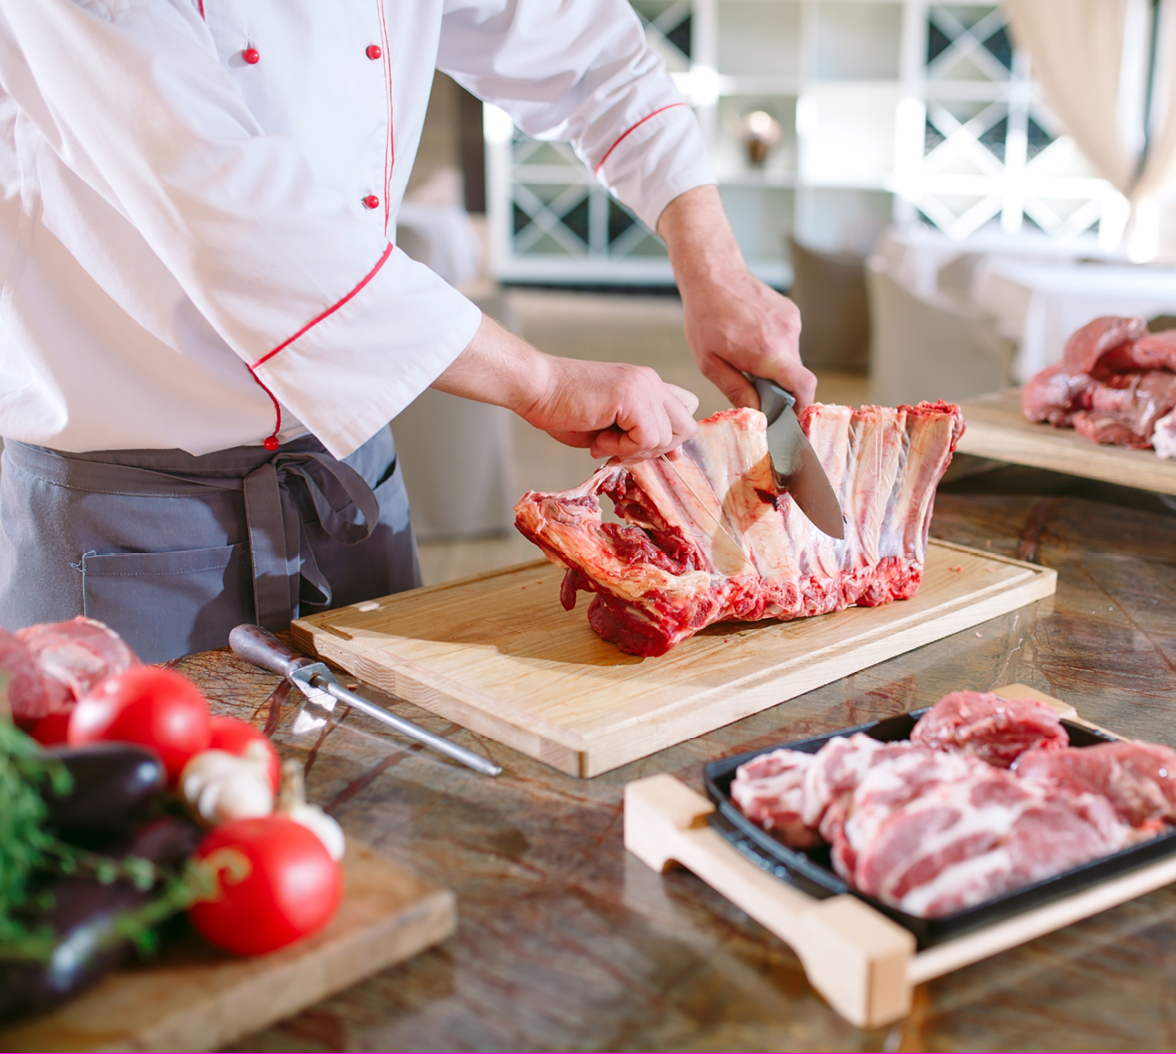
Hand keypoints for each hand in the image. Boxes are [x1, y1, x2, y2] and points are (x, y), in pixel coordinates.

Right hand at [527, 357, 698, 459]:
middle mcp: (651, 382)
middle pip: (686, 427)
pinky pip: (647, 438)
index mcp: (648, 384)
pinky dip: (622, 448)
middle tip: (622, 448)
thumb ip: (642, 432)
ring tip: (602, 442)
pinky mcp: (632, 397)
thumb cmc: (565, 408)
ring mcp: (644, 387)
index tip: (641, 447)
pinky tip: (598, 440)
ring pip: (667, 438)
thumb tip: (676, 455)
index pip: (686, 407)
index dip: (671, 435)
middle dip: (657, 449)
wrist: (538, 389)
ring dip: (633, 450)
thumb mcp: (612, 423)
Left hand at [658, 186, 816, 411]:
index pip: (804, 386)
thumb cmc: (705, 318)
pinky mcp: (792, 313)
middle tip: (752, 382)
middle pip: (795, 375)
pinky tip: (752, 337)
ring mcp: (792, 321)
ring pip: (791, 358)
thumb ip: (736, 390)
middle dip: (778, 385)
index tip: (790, 415)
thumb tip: (756, 411)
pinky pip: (788, 340)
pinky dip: (774, 347)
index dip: (802, 405)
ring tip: (746, 353)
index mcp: (768, 352)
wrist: (713, 275)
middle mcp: (786, 335)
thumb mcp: (710, 363)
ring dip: (774, 364)